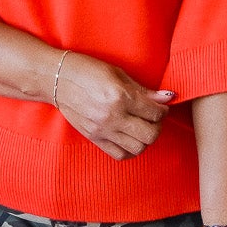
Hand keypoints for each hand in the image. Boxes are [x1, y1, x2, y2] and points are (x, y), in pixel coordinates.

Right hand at [54, 53, 173, 159]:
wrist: (58, 79)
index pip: (155, 112)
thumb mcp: (118, 74)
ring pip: (138, 148)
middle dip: (157, 126)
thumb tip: (168, 97)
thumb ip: (143, 90)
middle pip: (150, 135)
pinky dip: (130, 150)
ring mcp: (103, 130)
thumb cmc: (88, 71)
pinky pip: (120, 154)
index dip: (163, 109)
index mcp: (120, 96)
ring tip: (141, 127)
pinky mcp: (94, 138)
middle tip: (153, 117)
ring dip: (145, 139)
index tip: (160, 106)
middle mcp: (113, 116)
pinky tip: (129, 138)